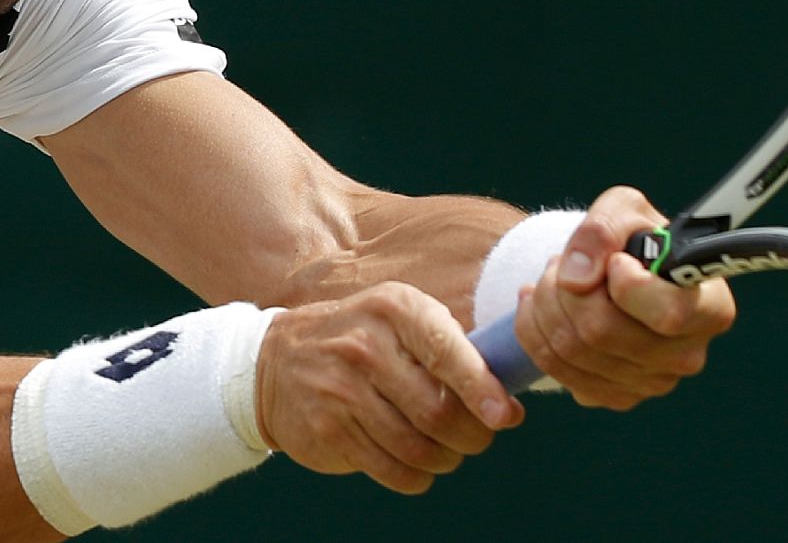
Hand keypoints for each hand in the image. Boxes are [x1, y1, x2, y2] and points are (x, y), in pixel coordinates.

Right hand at [256, 282, 523, 493]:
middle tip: (479, 437)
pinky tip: (419, 466)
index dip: (483, 389)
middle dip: (472, 435)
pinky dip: (417, 477)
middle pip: (438, 411)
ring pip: (417, 447)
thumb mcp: (400, 319)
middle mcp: (367, 346)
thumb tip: (509, 397)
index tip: (506, 416)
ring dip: (446, 459)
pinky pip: (390, 469)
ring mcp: (342, 389)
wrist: (278, 360)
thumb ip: (452, 348)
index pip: (448, 352)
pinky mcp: (328, 428)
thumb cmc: (363, 338)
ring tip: (449, 452)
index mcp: (396, 309)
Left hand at [515, 186, 735, 408]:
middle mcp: (687, 354)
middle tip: (563, 261)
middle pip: (602, 331)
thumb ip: (603, 229)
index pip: (668, 313)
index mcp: (710, 308)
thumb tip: (577, 278)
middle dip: (564, 287)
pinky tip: (544, 305)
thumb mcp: (624, 209)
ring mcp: (652, 383)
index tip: (616, 261)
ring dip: (546, 304)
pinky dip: (535, 330)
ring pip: (571, 349)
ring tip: (554, 277)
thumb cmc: (634, 237)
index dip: (628, 285)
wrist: (618, 269)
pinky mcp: (616, 396)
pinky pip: (556, 368)